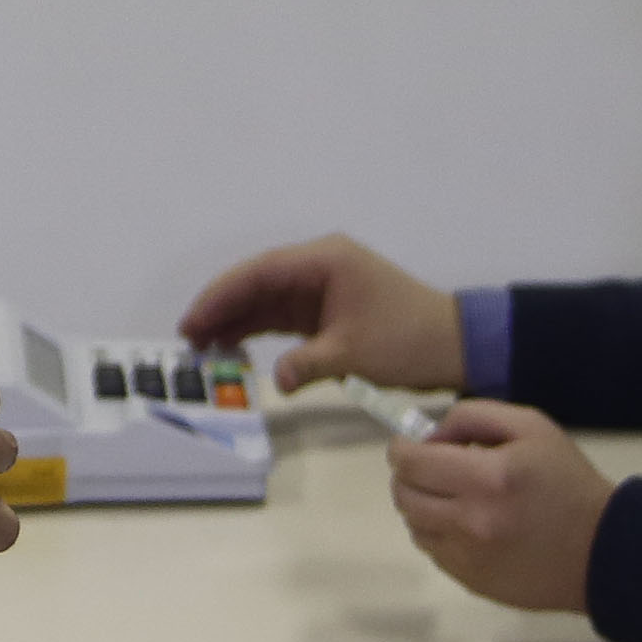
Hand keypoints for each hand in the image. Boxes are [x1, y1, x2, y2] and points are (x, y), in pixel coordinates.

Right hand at [180, 234, 462, 391]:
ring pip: (265, 298)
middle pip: (257, 281)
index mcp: (326, 260)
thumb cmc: (408, 340)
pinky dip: (257, 329)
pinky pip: (281, 314)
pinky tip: (231, 346)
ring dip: (235, 319)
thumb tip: (277, 380)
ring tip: (202, 346)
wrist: (454, 344)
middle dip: (222, 307)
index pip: (261, 272)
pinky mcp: (326, 308)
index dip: (222, 294)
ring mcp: (322, 286)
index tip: (194, 320)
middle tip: (188, 337)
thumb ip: (308, 363)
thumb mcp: (354, 353)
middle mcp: (320, 265)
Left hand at [384, 400, 610, 611]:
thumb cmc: (566, 481)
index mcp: (488, 477)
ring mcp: (469, 557)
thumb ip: (472, 417)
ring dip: (423, 505)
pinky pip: (433, 550)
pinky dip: (440, 532)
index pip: (412, 463)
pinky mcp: (470, 582)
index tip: (409, 445)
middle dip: (410, 475)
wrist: (601, 550)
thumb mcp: (531, 427)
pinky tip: (468, 524)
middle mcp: (472, 520)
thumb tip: (427, 436)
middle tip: (431, 468)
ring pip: (414, 524)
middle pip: (404, 495)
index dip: (402, 449)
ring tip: (455, 496)